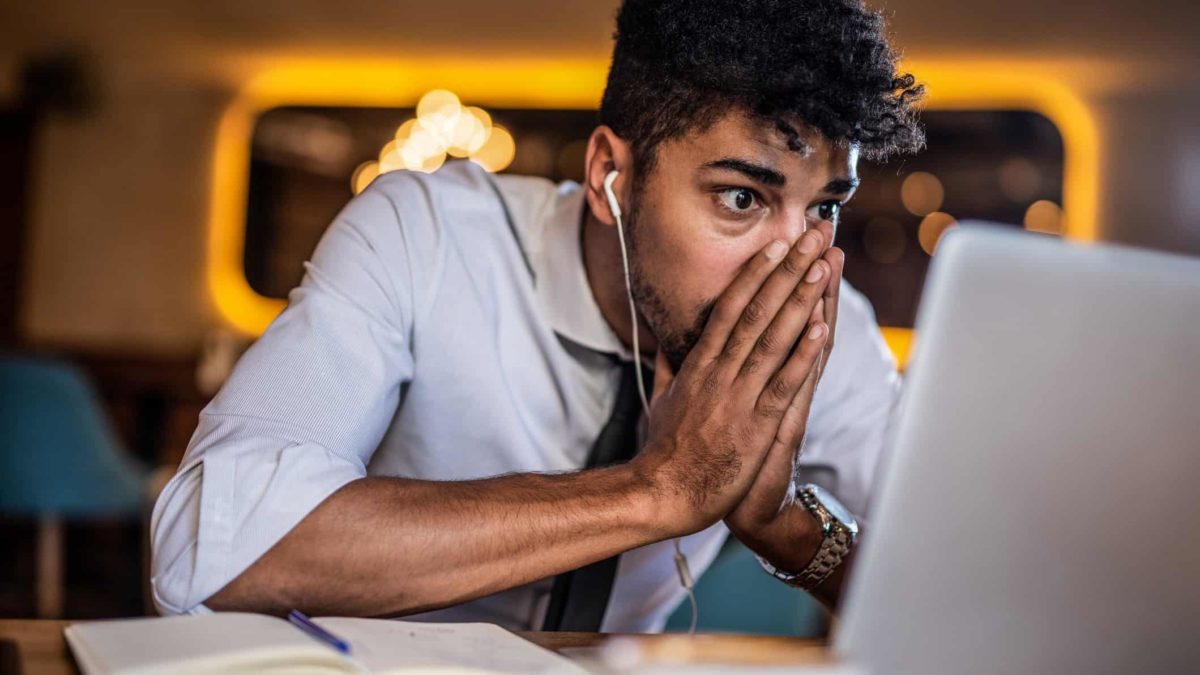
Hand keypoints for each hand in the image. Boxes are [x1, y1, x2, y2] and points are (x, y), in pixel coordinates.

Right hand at [630, 227, 831, 536]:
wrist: (662, 494)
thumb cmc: (663, 451)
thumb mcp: (659, 400)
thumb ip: (667, 367)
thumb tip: (664, 341)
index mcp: (699, 365)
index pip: (730, 307)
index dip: (756, 273)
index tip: (777, 245)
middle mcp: (719, 372)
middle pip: (756, 310)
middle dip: (787, 270)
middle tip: (812, 236)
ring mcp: (737, 397)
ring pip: (772, 338)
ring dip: (800, 300)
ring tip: (823, 266)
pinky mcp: (754, 425)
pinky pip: (783, 382)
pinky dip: (802, 353)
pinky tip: (821, 327)